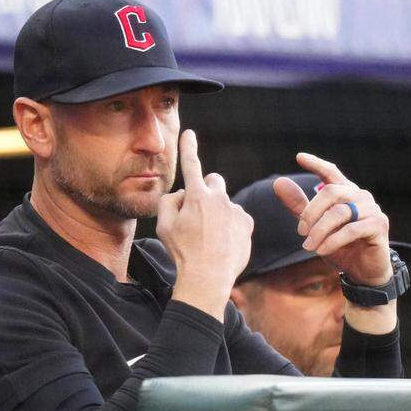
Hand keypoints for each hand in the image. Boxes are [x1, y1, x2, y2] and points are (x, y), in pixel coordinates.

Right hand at [157, 130, 253, 320]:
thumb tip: (182, 193)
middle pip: (214, 181)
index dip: (188, 147)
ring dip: (218, 212)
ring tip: (210, 237)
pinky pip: (237, 217)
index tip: (189, 133)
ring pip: (225, 203)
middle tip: (199, 213)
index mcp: (196, 196)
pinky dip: (230, 225)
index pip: (191, 164)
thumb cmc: (182, 252)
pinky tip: (223, 242)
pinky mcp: (247, 224)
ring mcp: (235, 210)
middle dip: (207, 191)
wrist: (208, 278)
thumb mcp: (163, 226)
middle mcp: (219, 198)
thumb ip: (169, 202)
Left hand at [273, 153, 390, 285]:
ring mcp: (372, 210)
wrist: (364, 272)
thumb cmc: (340, 247)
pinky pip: (351, 229)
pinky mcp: (379, 225)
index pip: (331, 172)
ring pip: (340, 212)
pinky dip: (333, 241)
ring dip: (319, 231)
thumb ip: (299, 206)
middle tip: (300, 232)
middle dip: (311, 212)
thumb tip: (278, 182)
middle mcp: (361, 197)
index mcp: (346, 193)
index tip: (299, 157)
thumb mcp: (315, 227)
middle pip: (331, 192)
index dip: (316, 164)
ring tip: (308, 246)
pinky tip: (321, 250)